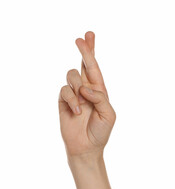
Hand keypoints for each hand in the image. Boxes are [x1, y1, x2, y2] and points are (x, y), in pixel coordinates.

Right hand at [58, 31, 115, 160]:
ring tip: (83, 104)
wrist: (86, 147)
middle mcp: (86, 90)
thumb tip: (85, 87)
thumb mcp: (108, 114)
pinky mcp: (63, 102)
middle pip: (82, 65)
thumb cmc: (100, 132)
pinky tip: (77, 111)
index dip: (91, 52)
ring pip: (71, 76)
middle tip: (80, 39)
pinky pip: (64, 91)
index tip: (88, 36)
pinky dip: (71, 99)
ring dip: (77, 86)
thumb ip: (100, 97)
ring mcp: (74, 95)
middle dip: (84, 51)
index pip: (94, 68)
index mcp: (99, 91)